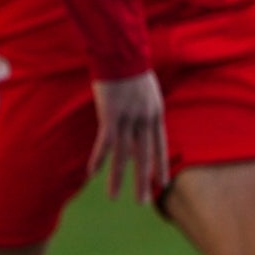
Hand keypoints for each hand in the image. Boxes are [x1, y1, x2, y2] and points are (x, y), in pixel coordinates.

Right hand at [89, 72, 167, 205]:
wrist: (122, 52)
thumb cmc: (130, 65)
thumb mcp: (146, 87)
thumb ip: (144, 104)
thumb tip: (140, 114)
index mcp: (155, 113)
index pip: (160, 146)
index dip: (160, 165)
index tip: (162, 184)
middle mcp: (145, 120)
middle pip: (144, 156)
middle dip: (143, 180)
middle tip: (143, 201)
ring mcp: (128, 119)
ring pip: (124, 155)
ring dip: (119, 178)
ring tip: (116, 197)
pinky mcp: (111, 117)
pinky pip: (105, 143)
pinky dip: (98, 159)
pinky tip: (93, 174)